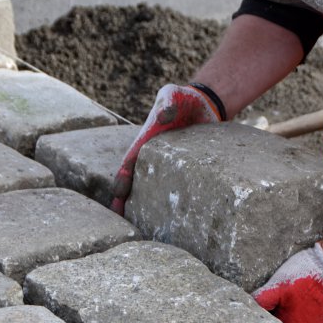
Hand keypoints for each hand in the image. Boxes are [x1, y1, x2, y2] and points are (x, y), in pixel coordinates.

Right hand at [110, 84, 220, 214]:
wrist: (205, 105)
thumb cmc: (184, 98)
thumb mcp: (173, 94)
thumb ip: (167, 102)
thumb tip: (164, 116)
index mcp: (146, 141)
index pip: (130, 163)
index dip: (122, 180)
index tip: (117, 197)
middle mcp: (154, 157)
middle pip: (137, 183)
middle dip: (128, 201)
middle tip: (124, 221)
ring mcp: (170, 165)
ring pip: (157, 189)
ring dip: (149, 206)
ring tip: (148, 228)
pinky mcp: (187, 169)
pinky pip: (179, 187)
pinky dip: (174, 201)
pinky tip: (180, 219)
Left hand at [253, 243, 322, 322]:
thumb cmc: (302, 276)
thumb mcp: (276, 286)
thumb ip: (262, 300)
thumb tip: (251, 305)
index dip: (275, 318)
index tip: (275, 306)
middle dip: (289, 314)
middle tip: (287, 298)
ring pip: (309, 319)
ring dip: (304, 310)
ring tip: (300, 294)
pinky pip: (322, 312)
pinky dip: (316, 305)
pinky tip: (312, 292)